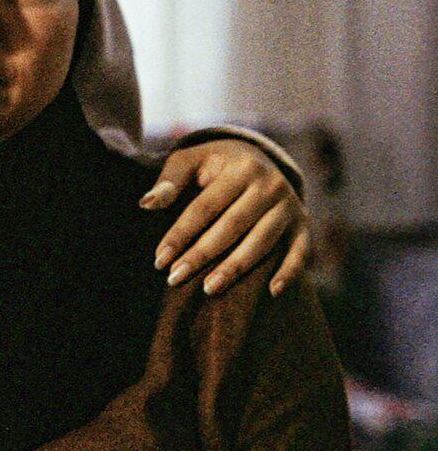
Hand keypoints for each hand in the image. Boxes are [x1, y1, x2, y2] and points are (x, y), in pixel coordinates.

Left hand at [144, 140, 307, 297]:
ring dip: (236, 267)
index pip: (205, 207)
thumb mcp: (189, 161)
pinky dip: (289, 271)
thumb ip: (169, 180)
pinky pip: (301, 251)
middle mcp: (270, 185)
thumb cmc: (213, 165)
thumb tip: (147, 204)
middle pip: (232, 226)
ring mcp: (290, 206)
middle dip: (202, 254)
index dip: (181, 234)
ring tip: (209, 288)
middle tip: (175, 278)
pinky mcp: (302, 224)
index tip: (160, 259)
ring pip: (262, 241)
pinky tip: (271, 292)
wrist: (257, 158)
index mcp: (241, 168)